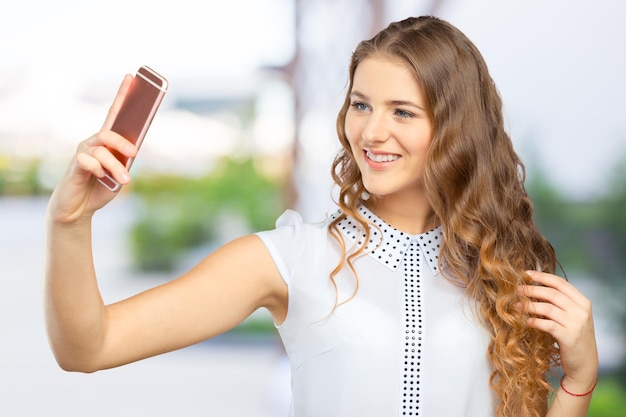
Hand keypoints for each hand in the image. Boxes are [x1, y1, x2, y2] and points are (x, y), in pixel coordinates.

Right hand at [47, 74, 136, 223]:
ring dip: (116, 167)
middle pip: (110, 132)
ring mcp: (83, 152)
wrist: (78, 208)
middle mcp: (93, 142)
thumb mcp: (120, 174)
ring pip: (103, 151)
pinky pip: (89, 161)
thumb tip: (134, 150)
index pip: (114, 113)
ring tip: (125, 180)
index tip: (131, 77)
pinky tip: (100, 177)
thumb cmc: (100, 188)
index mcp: (106, 142)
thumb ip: (125, 160)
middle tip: (134, 153)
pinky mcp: (75, 164)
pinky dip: (99, 170)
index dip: (122, 95)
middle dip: (123, 142)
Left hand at [519, 271, 598, 391]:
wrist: (584, 364)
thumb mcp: (572, 316)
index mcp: (583, 302)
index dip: (542, 276)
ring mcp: (576, 324)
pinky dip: (534, 321)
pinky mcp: (569, 338)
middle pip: (552, 294)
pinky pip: (547, 325)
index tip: (526, 273)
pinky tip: (526, 321)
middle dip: (532, 289)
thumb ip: (560, 302)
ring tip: (517, 305)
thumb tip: (534, 287)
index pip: (560, 283)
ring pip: (548, 308)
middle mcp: (581, 311)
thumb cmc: (573, 337)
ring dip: (529, 305)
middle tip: (517, 289)